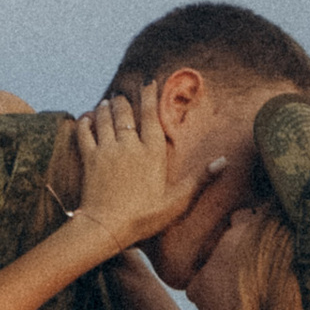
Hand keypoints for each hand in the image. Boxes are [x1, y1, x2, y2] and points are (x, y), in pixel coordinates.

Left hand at [68, 85, 184, 255]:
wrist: (106, 227)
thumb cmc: (145, 217)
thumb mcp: (178, 201)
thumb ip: (200, 179)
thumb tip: (224, 161)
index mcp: (153, 152)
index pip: (151, 115)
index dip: (149, 95)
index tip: (148, 82)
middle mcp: (129, 145)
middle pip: (125, 112)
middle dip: (124, 100)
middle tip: (122, 94)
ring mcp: (107, 150)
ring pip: (105, 118)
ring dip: (106, 108)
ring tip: (107, 102)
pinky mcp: (89, 159)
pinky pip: (84, 133)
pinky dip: (85, 122)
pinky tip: (86, 117)